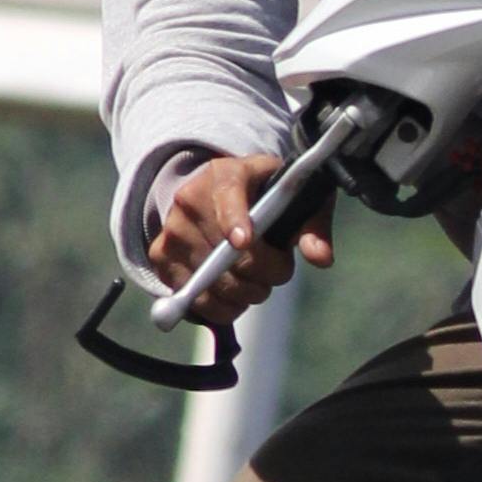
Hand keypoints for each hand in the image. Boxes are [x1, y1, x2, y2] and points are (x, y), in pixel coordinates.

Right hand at [146, 151, 332, 312]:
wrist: (219, 194)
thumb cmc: (267, 197)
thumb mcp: (295, 200)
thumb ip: (312, 226)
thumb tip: (320, 258)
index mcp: (226, 174)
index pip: (227, 195)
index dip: (235, 220)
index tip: (245, 241)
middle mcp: (190, 199)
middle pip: (227, 254)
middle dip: (265, 274)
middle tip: (280, 270)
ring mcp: (171, 229)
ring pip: (213, 283)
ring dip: (246, 294)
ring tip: (257, 279)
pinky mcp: (161, 258)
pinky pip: (195, 300)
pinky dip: (223, 307)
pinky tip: (235, 292)